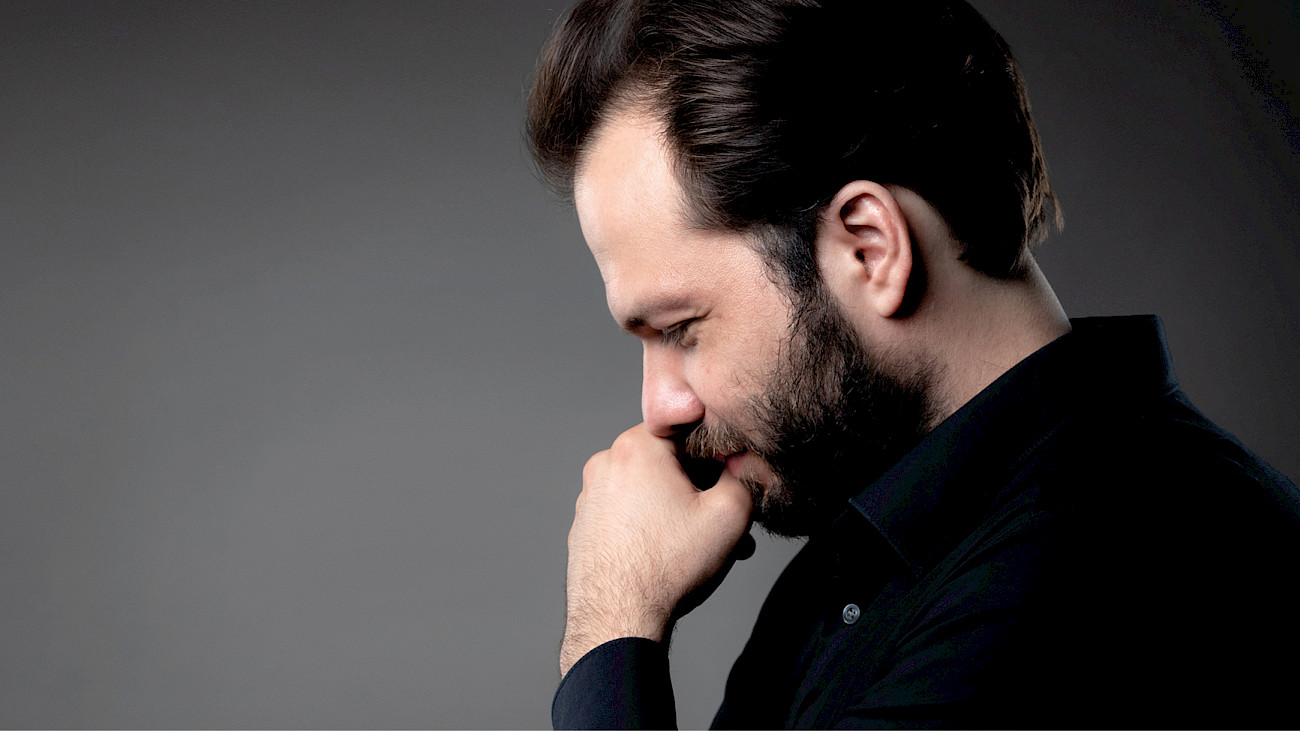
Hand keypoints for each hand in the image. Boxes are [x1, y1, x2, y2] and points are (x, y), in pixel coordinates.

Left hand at [559, 423, 754, 675]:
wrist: (618, 619)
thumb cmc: (668, 568)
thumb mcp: (730, 515)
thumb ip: (743, 476)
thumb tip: (739, 467)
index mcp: (636, 446)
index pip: (688, 431)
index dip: (717, 457)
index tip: (728, 483)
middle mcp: (605, 463)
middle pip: (668, 464)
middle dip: (700, 491)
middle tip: (723, 525)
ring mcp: (589, 496)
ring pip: (649, 491)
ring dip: (679, 512)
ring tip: (702, 548)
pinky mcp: (584, 525)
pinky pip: (628, 514)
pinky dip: (651, 527)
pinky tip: (671, 557)